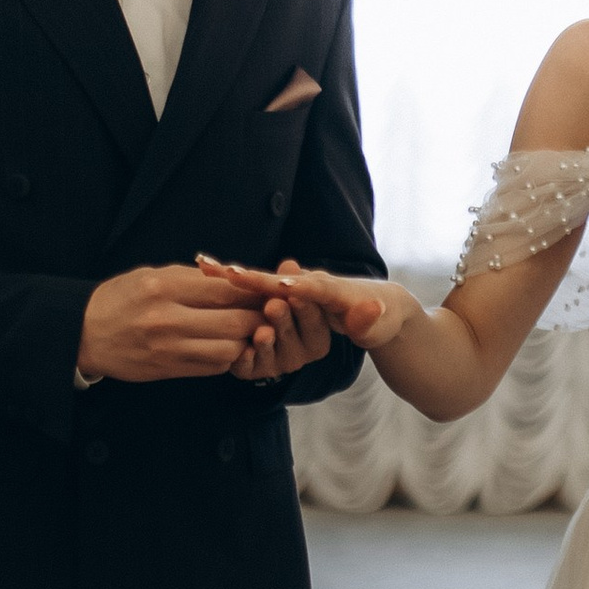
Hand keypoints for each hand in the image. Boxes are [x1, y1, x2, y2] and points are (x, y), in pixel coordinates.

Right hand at [77, 262, 264, 382]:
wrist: (83, 333)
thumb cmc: (120, 298)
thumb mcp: (152, 274)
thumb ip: (193, 277)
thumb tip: (237, 278)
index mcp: (164, 286)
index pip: (226, 289)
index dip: (254, 291)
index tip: (268, 290)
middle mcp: (168, 318)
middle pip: (235, 321)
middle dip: (259, 317)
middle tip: (270, 313)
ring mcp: (168, 347)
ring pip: (229, 348)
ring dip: (245, 341)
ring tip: (248, 331)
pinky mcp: (168, 370)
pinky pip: (213, 366)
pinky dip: (227, 357)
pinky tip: (225, 346)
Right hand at [201, 255, 412, 349]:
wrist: (382, 307)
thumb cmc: (380, 318)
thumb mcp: (380, 324)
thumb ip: (369, 321)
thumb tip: (373, 309)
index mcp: (332, 292)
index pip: (305, 289)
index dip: (281, 287)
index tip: (256, 281)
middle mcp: (311, 285)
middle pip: (278, 283)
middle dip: (252, 279)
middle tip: (221, 270)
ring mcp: (299, 288)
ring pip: (265, 282)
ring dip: (238, 274)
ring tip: (208, 264)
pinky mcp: (290, 294)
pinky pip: (260, 286)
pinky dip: (234, 275)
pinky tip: (207, 266)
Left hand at [229, 284, 333, 383]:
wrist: (256, 327)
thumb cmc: (280, 303)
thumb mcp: (287, 290)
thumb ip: (289, 279)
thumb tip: (289, 264)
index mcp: (316, 334)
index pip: (313, 319)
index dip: (304, 307)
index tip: (295, 293)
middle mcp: (300, 353)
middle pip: (291, 335)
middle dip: (283, 320)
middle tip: (274, 306)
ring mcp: (277, 365)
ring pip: (271, 353)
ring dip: (266, 342)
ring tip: (262, 332)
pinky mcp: (253, 372)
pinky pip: (250, 369)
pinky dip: (246, 359)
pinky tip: (243, 350)